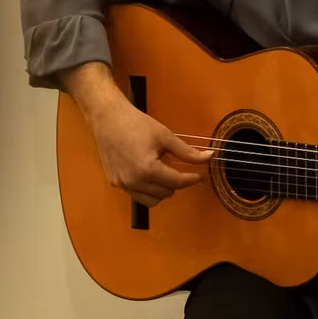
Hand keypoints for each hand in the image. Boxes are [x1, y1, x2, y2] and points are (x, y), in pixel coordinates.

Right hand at [90, 95, 211, 207]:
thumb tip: (209, 157)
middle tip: (177, 168)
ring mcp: (122, 184)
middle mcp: (133, 181)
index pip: (177, 182)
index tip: (200, 176)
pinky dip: (147, 190)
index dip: (191, 179)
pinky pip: (137, 195)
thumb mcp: (165, 136)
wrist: (107, 118)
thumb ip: (187, 152)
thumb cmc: (136, 124)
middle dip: (176, 183)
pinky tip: (148, 175)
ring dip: (162, 190)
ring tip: (163, 172)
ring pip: (152, 200)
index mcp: (147, 170)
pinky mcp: (115, 182)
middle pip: (166, 193)